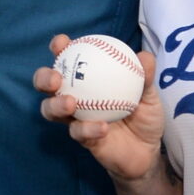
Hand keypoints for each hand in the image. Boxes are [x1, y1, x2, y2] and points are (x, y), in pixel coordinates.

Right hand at [34, 35, 166, 183]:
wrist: (147, 152)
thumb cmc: (144, 117)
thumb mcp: (149, 96)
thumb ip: (145, 77)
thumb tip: (145, 57)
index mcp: (87, 79)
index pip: (67, 59)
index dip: (58, 48)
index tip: (62, 42)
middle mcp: (74, 96)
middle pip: (46, 85)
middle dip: (43, 78)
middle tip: (56, 78)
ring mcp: (75, 119)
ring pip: (50, 110)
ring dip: (56, 105)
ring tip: (71, 103)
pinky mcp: (82, 139)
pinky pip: (78, 132)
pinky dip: (88, 129)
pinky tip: (102, 127)